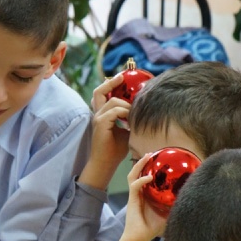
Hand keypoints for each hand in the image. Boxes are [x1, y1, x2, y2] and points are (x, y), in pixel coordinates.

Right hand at [79, 74, 129, 189]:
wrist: (105, 163)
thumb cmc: (116, 150)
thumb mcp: (126, 131)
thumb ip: (129, 120)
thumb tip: (142, 112)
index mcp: (102, 115)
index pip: (103, 95)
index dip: (111, 85)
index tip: (122, 79)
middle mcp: (98, 114)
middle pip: (100, 91)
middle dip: (112, 83)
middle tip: (122, 78)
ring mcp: (97, 118)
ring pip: (113, 102)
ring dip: (127, 106)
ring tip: (134, 114)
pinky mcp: (100, 124)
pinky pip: (114, 111)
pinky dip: (125, 113)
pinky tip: (131, 121)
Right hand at [121, 153, 167, 240]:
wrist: (139, 238)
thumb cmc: (152, 228)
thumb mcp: (167, 215)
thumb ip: (175, 207)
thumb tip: (189, 200)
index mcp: (145, 195)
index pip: (146, 178)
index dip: (150, 168)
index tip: (159, 160)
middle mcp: (139, 193)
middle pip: (137, 173)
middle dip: (143, 162)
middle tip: (151, 153)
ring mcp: (134, 195)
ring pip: (133, 175)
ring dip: (139, 165)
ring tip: (147, 157)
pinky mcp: (132, 200)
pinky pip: (135, 186)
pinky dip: (141, 180)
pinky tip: (148, 177)